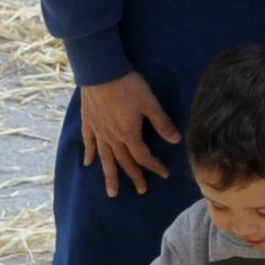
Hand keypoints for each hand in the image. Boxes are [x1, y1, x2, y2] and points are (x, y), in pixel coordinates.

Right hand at [78, 71, 179, 196]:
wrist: (100, 72)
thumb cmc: (128, 86)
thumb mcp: (150, 103)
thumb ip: (162, 123)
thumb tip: (176, 140)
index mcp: (129, 134)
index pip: (143, 156)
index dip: (154, 166)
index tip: (164, 173)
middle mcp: (113, 138)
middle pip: (125, 162)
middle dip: (134, 177)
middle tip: (141, 190)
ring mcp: (99, 131)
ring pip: (105, 159)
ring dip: (110, 176)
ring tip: (112, 192)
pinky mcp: (88, 122)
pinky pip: (89, 143)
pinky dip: (90, 154)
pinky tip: (88, 164)